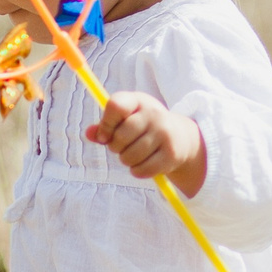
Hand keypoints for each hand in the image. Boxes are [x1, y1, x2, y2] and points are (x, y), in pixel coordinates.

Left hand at [86, 90, 207, 194]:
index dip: (105, 124)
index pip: (116, 106)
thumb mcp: (128, 119)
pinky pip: (142, 170)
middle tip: (123, 147)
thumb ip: (106, 125)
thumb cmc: (146, 127)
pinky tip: (144, 164)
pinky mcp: (171, 154)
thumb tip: (89, 134)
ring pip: (129, 156)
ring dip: (127, 160)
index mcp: (139, 100)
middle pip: (120, 136)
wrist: (182, 137)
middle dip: (116, 147)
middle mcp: (154, 113)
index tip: (105, 136)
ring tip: (135, 155)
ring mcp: (164, 133)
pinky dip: (137, 171)